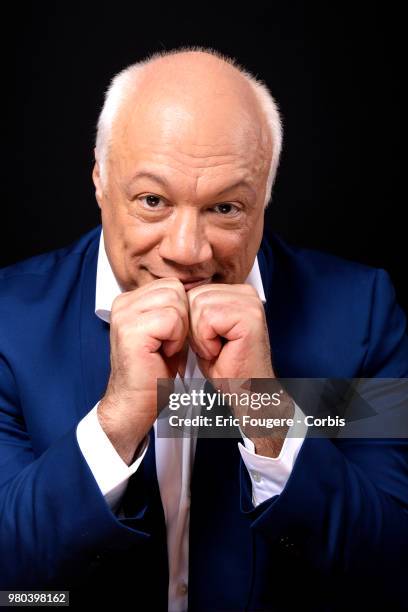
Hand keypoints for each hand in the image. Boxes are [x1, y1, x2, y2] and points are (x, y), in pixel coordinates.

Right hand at [98, 277, 188, 463]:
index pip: (172, 285)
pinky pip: (171, 319)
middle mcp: (123, 303)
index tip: (170, 337)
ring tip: (165, 348)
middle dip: (183, 319)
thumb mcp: (167, 332)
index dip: (182, 311)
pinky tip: (163, 354)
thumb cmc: (153, 372)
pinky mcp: (131, 330)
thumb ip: (174, 308)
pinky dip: (175, 339)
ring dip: (180, 330)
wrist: (135, 403)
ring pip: (175, 302)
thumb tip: (197, 289)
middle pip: (175, 290)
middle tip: (169, 344)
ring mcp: (124, 315)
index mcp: (130, 300)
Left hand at [187, 283, 290, 456]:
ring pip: (199, 307)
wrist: (245, 393)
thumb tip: (175, 294)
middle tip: (213, 348)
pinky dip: (207, 341)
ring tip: (217, 350)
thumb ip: (194, 309)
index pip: (194, 291)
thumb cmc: (227, 367)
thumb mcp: (203, 330)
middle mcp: (246, 294)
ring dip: (200, 336)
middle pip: (194, 297)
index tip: (209, 341)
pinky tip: (221, 352)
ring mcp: (250, 304)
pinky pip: (208, 319)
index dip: (191, 321)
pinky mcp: (249, 318)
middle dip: (194, 328)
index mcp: (236, 293)